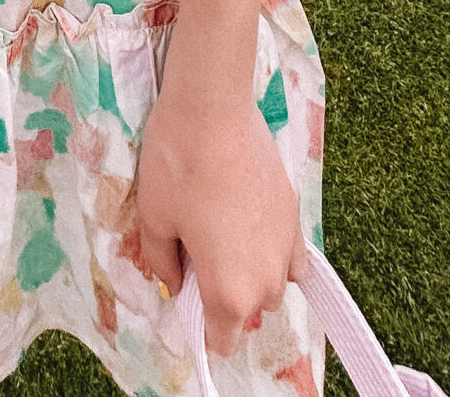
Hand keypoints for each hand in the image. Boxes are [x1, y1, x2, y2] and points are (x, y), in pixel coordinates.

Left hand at [135, 91, 304, 357]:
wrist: (213, 109)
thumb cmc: (177, 166)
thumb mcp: (154, 220)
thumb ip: (164, 265)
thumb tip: (176, 283)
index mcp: (229, 292)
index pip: (222, 339)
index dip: (202, 327)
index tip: (187, 296)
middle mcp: (267, 280)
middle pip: (248, 311)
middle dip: (224, 295)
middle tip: (195, 252)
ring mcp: (287, 248)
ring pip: (272, 285)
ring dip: (250, 274)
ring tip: (221, 233)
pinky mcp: (296, 216)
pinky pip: (292, 257)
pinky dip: (275, 253)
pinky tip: (251, 226)